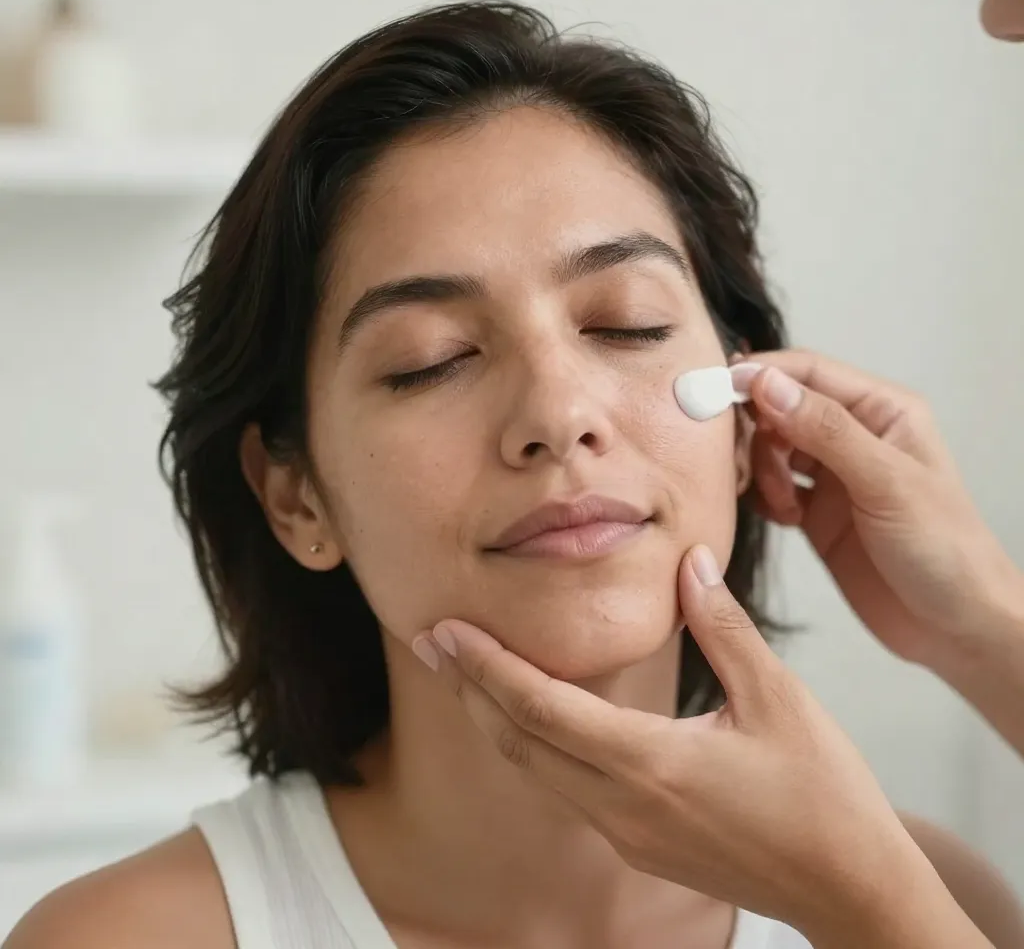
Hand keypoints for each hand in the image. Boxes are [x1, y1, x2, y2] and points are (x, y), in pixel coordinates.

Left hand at [413, 547, 954, 945]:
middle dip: (470, 688)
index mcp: (649, 763)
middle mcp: (621, 805)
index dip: (486, 666)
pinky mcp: (638, 846)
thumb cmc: (822, 794)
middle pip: (518, 741)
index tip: (446, 630)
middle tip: (432, 640)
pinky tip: (534, 717)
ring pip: (535, 769)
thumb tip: (690, 562)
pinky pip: (564, 790)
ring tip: (468, 671)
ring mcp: (625, 834)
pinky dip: (533, 745)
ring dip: (496, 717)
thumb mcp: (777, 697)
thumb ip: (722, 626)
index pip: (540, 707)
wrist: (850, 891)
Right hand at [737, 350, 1021, 666]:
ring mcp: (832, 475)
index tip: (715, 391)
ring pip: (769, 448)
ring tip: (782, 504)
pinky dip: (762, 498)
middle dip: (756, 432)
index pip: (807, 372)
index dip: (760, 376)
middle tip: (747, 466)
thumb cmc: (946, 550)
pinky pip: (769, 488)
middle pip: (779, 408)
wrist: (955, 629)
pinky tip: (780, 517)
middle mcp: (853, 435)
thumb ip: (825, 430)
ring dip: (760, 470)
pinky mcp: (815, 513)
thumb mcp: (886, 483)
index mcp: (881, 410)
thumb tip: (765, 382)